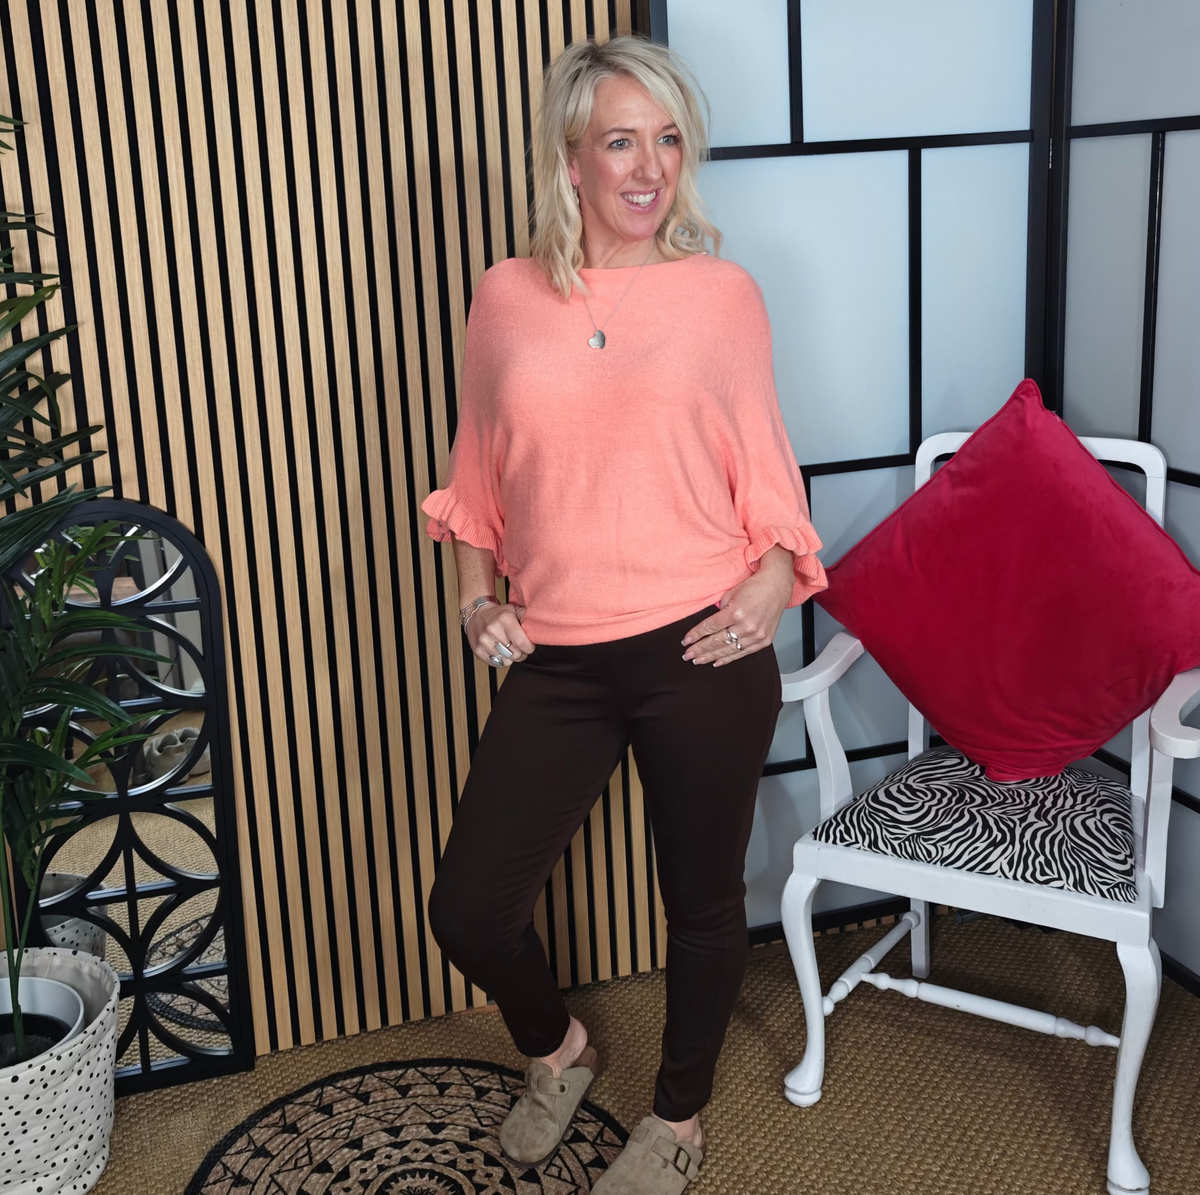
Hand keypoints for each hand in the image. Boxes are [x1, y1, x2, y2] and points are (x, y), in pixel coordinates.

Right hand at [466, 602, 535, 667]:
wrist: (476, 614)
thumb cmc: (498, 614)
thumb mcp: (513, 610)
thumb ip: (526, 617)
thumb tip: (538, 625)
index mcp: (504, 619)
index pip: (522, 642)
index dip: (529, 648)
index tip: (530, 646)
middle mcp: (493, 630)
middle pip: (515, 654)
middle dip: (521, 653)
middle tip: (520, 648)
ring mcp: (484, 641)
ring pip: (507, 661)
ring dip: (511, 657)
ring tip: (509, 649)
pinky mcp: (478, 650)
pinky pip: (496, 663)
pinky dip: (501, 660)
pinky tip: (501, 652)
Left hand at [681, 548, 794, 666]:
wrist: (777, 586)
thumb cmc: (754, 587)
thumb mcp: (731, 594)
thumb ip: (720, 612)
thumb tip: (709, 627)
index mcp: (736, 612)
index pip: (710, 627)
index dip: (696, 635)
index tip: (685, 642)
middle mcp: (747, 626)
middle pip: (717, 641)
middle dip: (700, 650)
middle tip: (688, 655)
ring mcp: (756, 636)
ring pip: (729, 650)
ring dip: (711, 656)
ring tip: (698, 660)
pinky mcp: (764, 641)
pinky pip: (743, 653)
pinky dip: (729, 658)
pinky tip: (717, 662)